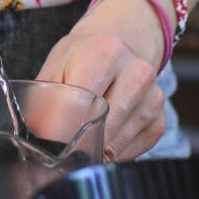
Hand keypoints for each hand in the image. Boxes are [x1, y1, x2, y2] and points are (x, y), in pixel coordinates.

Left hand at [36, 0, 167, 161]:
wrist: (116, 46)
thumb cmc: (81, 58)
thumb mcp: (56, 66)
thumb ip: (45, 100)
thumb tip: (39, 138)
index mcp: (106, 52)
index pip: (82, 104)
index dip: (61, 130)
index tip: (48, 144)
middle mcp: (137, 72)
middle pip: (102, 127)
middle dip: (78, 143)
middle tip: (62, 148)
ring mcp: (153, 96)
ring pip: (117, 144)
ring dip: (96, 149)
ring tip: (84, 134)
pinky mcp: (160, 118)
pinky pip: (133, 151)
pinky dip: (113, 152)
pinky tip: (104, 136)